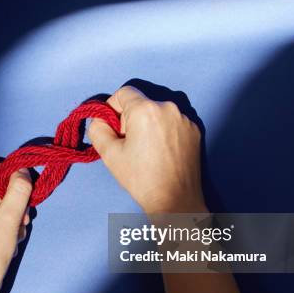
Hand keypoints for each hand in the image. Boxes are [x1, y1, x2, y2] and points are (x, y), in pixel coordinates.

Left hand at [0, 162, 31, 292]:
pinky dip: (5, 225)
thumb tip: (23, 172)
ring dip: (11, 214)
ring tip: (19, 230)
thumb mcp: (8, 218)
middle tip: (26, 213)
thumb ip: (18, 191)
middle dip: (11, 200)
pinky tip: (12, 239)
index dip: (3, 172)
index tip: (21, 182)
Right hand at [88, 86, 206, 212]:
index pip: (124, 93)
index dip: (112, 108)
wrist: (175, 199)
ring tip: (147, 150)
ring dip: (148, 124)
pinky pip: (173, 122)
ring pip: (157, 112)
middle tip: (128, 144)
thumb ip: (98, 129)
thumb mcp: (109, 154)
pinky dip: (164, 131)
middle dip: (131, 119)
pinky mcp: (195, 130)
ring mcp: (185, 118)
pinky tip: (162, 152)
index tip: (112, 127)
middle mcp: (168, 107)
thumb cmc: (140, 178)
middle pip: (141, 103)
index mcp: (146, 109)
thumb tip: (100, 119)